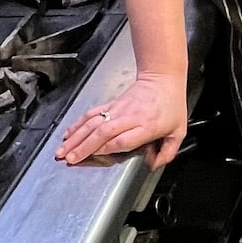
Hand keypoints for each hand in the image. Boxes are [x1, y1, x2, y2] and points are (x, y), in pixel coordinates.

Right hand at [57, 72, 188, 170]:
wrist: (163, 78)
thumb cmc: (171, 104)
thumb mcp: (178, 131)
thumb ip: (168, 152)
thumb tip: (154, 165)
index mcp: (147, 125)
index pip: (123, 139)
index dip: (107, 147)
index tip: (94, 155)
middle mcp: (130, 117)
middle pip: (103, 132)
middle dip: (84, 146)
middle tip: (69, 158)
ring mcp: (118, 109)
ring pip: (93, 123)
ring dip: (76, 137)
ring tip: (62, 150)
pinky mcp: (111, 104)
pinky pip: (92, 114)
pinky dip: (78, 124)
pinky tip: (68, 134)